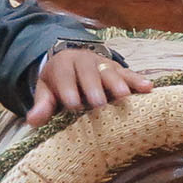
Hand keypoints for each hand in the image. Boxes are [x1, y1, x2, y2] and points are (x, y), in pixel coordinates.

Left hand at [26, 47, 152, 124]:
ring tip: (124, 96)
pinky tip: (148, 88)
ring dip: (118, 83)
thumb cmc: (59, 83)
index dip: (68, 90)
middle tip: (98, 103)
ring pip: (110, 71)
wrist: (71, 61)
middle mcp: (84, 61)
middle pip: (88, 72)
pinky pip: (129, 73)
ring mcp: (103, 64)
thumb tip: (33, 121)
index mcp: (63, 65)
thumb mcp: (47, 91)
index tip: (73, 105)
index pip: (64, 76)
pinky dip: (138, 80)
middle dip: (93, 87)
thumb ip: (42, 105)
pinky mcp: (118, 69)